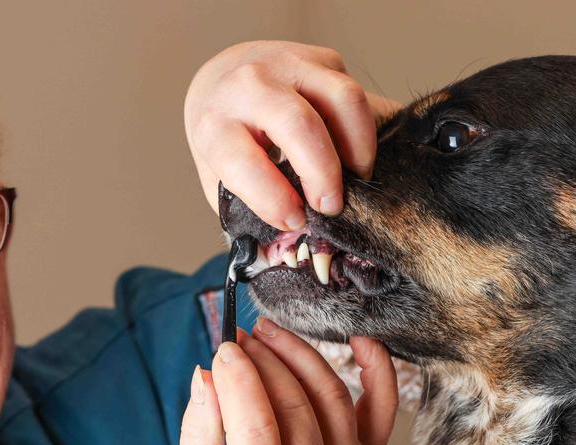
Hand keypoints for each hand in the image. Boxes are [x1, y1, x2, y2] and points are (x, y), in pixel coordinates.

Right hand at [177, 318, 398, 444]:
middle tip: (237, 338)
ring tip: (267, 334)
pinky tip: (358, 340)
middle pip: (293, 403)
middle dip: (262, 359)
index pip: (255, 424)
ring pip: (330, 395)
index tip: (221, 349)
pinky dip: (377, 369)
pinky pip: (382, 409)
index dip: (238, 377)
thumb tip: (207, 376)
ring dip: (298, 353)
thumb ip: (199, 436)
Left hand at [184, 40, 400, 231]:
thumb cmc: (226, 142)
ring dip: (357, 148)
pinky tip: (351, 155)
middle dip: (323, 173)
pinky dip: (361, 132)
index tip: (294, 221)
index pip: (243, 160)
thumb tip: (284, 256)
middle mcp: (248, 87)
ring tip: (356, 179)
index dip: (273, 198)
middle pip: (298, 124)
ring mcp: (289, 64)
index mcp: (214, 124)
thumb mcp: (221, 179)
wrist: (222, 82)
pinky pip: (354, 95)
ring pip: (342, 99)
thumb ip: (248, 214)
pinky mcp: (322, 59)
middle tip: (331, 207)